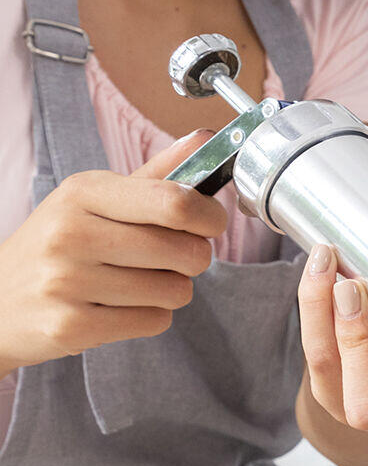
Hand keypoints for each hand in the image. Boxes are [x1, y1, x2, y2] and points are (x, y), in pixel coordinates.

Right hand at [0, 131, 227, 374]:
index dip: (210, 216)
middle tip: (166, 259)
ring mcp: (68, 282)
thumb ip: (155, 175)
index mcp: (83, 192)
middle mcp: (72, 233)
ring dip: (168, 291)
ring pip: (176, 291)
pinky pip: (155, 321)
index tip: (211, 222)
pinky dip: (149, 317)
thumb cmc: (59, 246)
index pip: (175, 202)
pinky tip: (116, 307)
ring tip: (132, 283)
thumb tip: (205, 139)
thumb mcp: (95, 200)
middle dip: (192, 259)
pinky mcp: (72, 326)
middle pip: (187, 252)